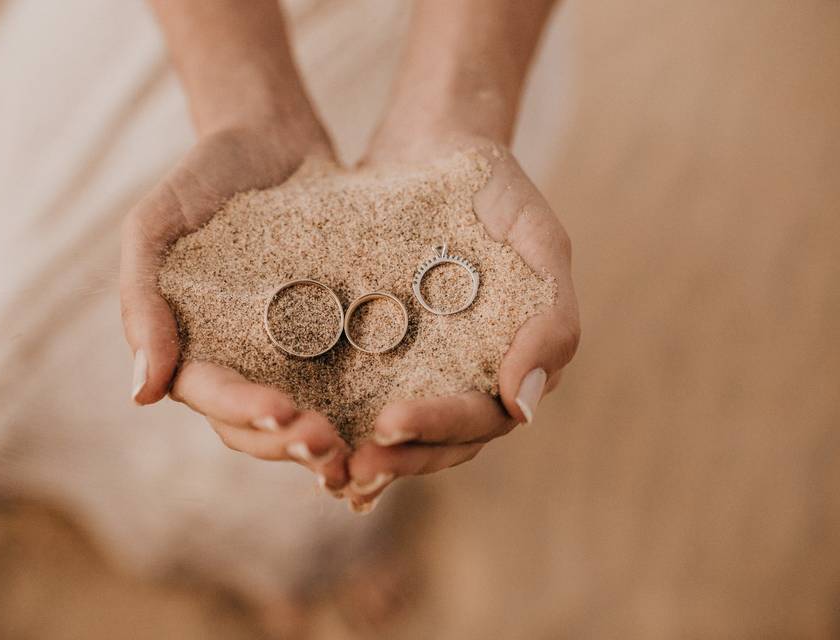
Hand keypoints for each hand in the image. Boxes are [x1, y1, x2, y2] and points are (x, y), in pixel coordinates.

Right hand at [120, 119, 351, 491]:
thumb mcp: (155, 226)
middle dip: (289, 443)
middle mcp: (239, 361)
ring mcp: (286, 354)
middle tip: (329, 448)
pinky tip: (390, 425)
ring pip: (301, 417)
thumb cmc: (201, 177)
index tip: (281, 413)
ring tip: (358, 453)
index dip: (244, 411)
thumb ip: (141, 302)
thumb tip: (141, 395)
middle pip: (257, 425)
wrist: (268, 137)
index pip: (212, 395)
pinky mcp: (332, 337)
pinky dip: (360, 410)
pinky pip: (344, 382)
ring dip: (325, 443)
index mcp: (191, 346)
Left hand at [345, 136, 579, 511]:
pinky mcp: (374, 346)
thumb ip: (551, 320)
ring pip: (395, 431)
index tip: (391, 424)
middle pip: (437, 442)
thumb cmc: (497, 189)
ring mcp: (420, 364)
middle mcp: (465, 374)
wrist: (435, 142)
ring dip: (363, 454)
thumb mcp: (538, 241)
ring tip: (322, 466)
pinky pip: (355, 392)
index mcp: (511, 362)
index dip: (439, 429)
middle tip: (349, 469)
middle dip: (395, 459)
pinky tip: (296, 429)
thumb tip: (524, 409)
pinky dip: (334, 418)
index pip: (482, 418)